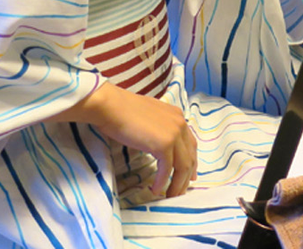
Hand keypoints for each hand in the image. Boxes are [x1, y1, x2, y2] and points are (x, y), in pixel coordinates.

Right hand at [76, 82, 196, 196]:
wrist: (111, 107)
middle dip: (187, 176)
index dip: (191, 161)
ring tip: (170, 196)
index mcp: (177, 116)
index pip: (190, 144)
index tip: (189, 176)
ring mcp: (174, 134)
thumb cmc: (122, 111)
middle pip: (190, 157)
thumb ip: (158, 127)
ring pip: (183, 166)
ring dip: (177, 184)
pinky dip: (162, 182)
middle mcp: (180, 124)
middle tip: (180, 191)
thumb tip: (157, 141)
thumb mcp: (149, 116)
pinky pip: (167, 169)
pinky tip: (155, 190)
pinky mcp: (163, 144)